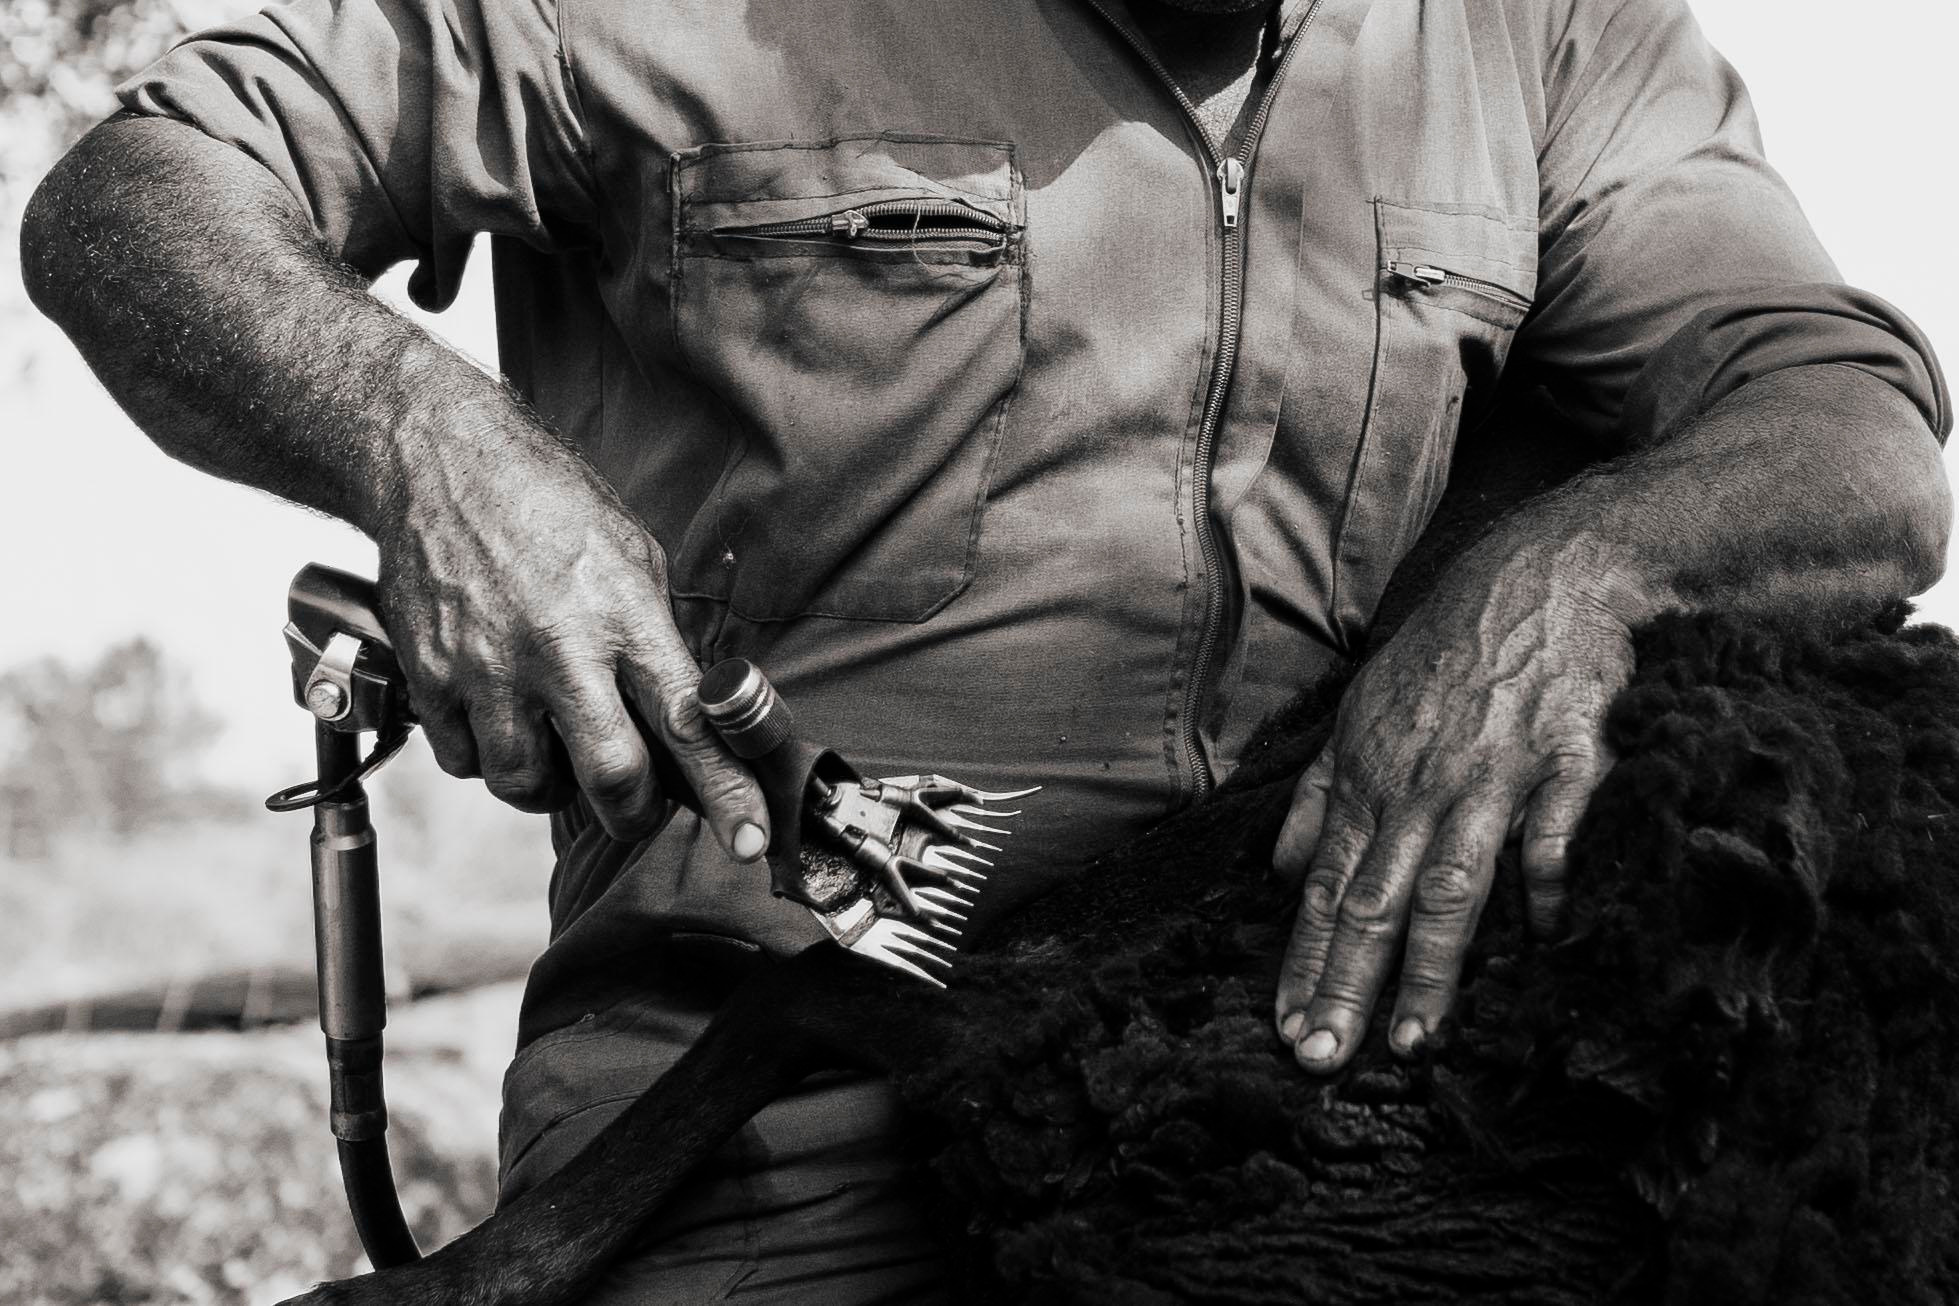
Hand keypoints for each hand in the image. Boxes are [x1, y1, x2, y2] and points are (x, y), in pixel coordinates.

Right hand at [370, 419, 768, 857]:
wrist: (440, 460)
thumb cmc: (548, 505)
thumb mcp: (632, 557)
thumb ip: (656, 641)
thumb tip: (688, 718)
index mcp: (624, 617)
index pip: (690, 726)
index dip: (727, 794)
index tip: (750, 843)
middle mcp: (559, 650)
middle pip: (613, 780)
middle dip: (635, 810)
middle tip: (637, 800)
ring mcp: (488, 669)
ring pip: (528, 785)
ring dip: (552, 786)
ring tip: (557, 744)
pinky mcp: (429, 678)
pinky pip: (465, 762)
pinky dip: (487, 757)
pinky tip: (499, 717)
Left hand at [1271, 537, 1636, 1072]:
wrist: (1544, 575)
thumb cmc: (1448, 654)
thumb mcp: (1360, 712)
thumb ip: (1320, 796)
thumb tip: (1281, 870)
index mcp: (1368, 782)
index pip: (1322, 889)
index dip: (1302, 962)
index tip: (1285, 1029)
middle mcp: (1420, 789)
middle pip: (1374, 901)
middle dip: (1344, 985)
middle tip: (1321, 1061)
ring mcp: (1492, 777)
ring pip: (1451, 886)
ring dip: (1429, 968)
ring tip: (1412, 1042)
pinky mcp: (1566, 760)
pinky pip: (1551, 834)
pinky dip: (1545, 885)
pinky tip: (1543, 941)